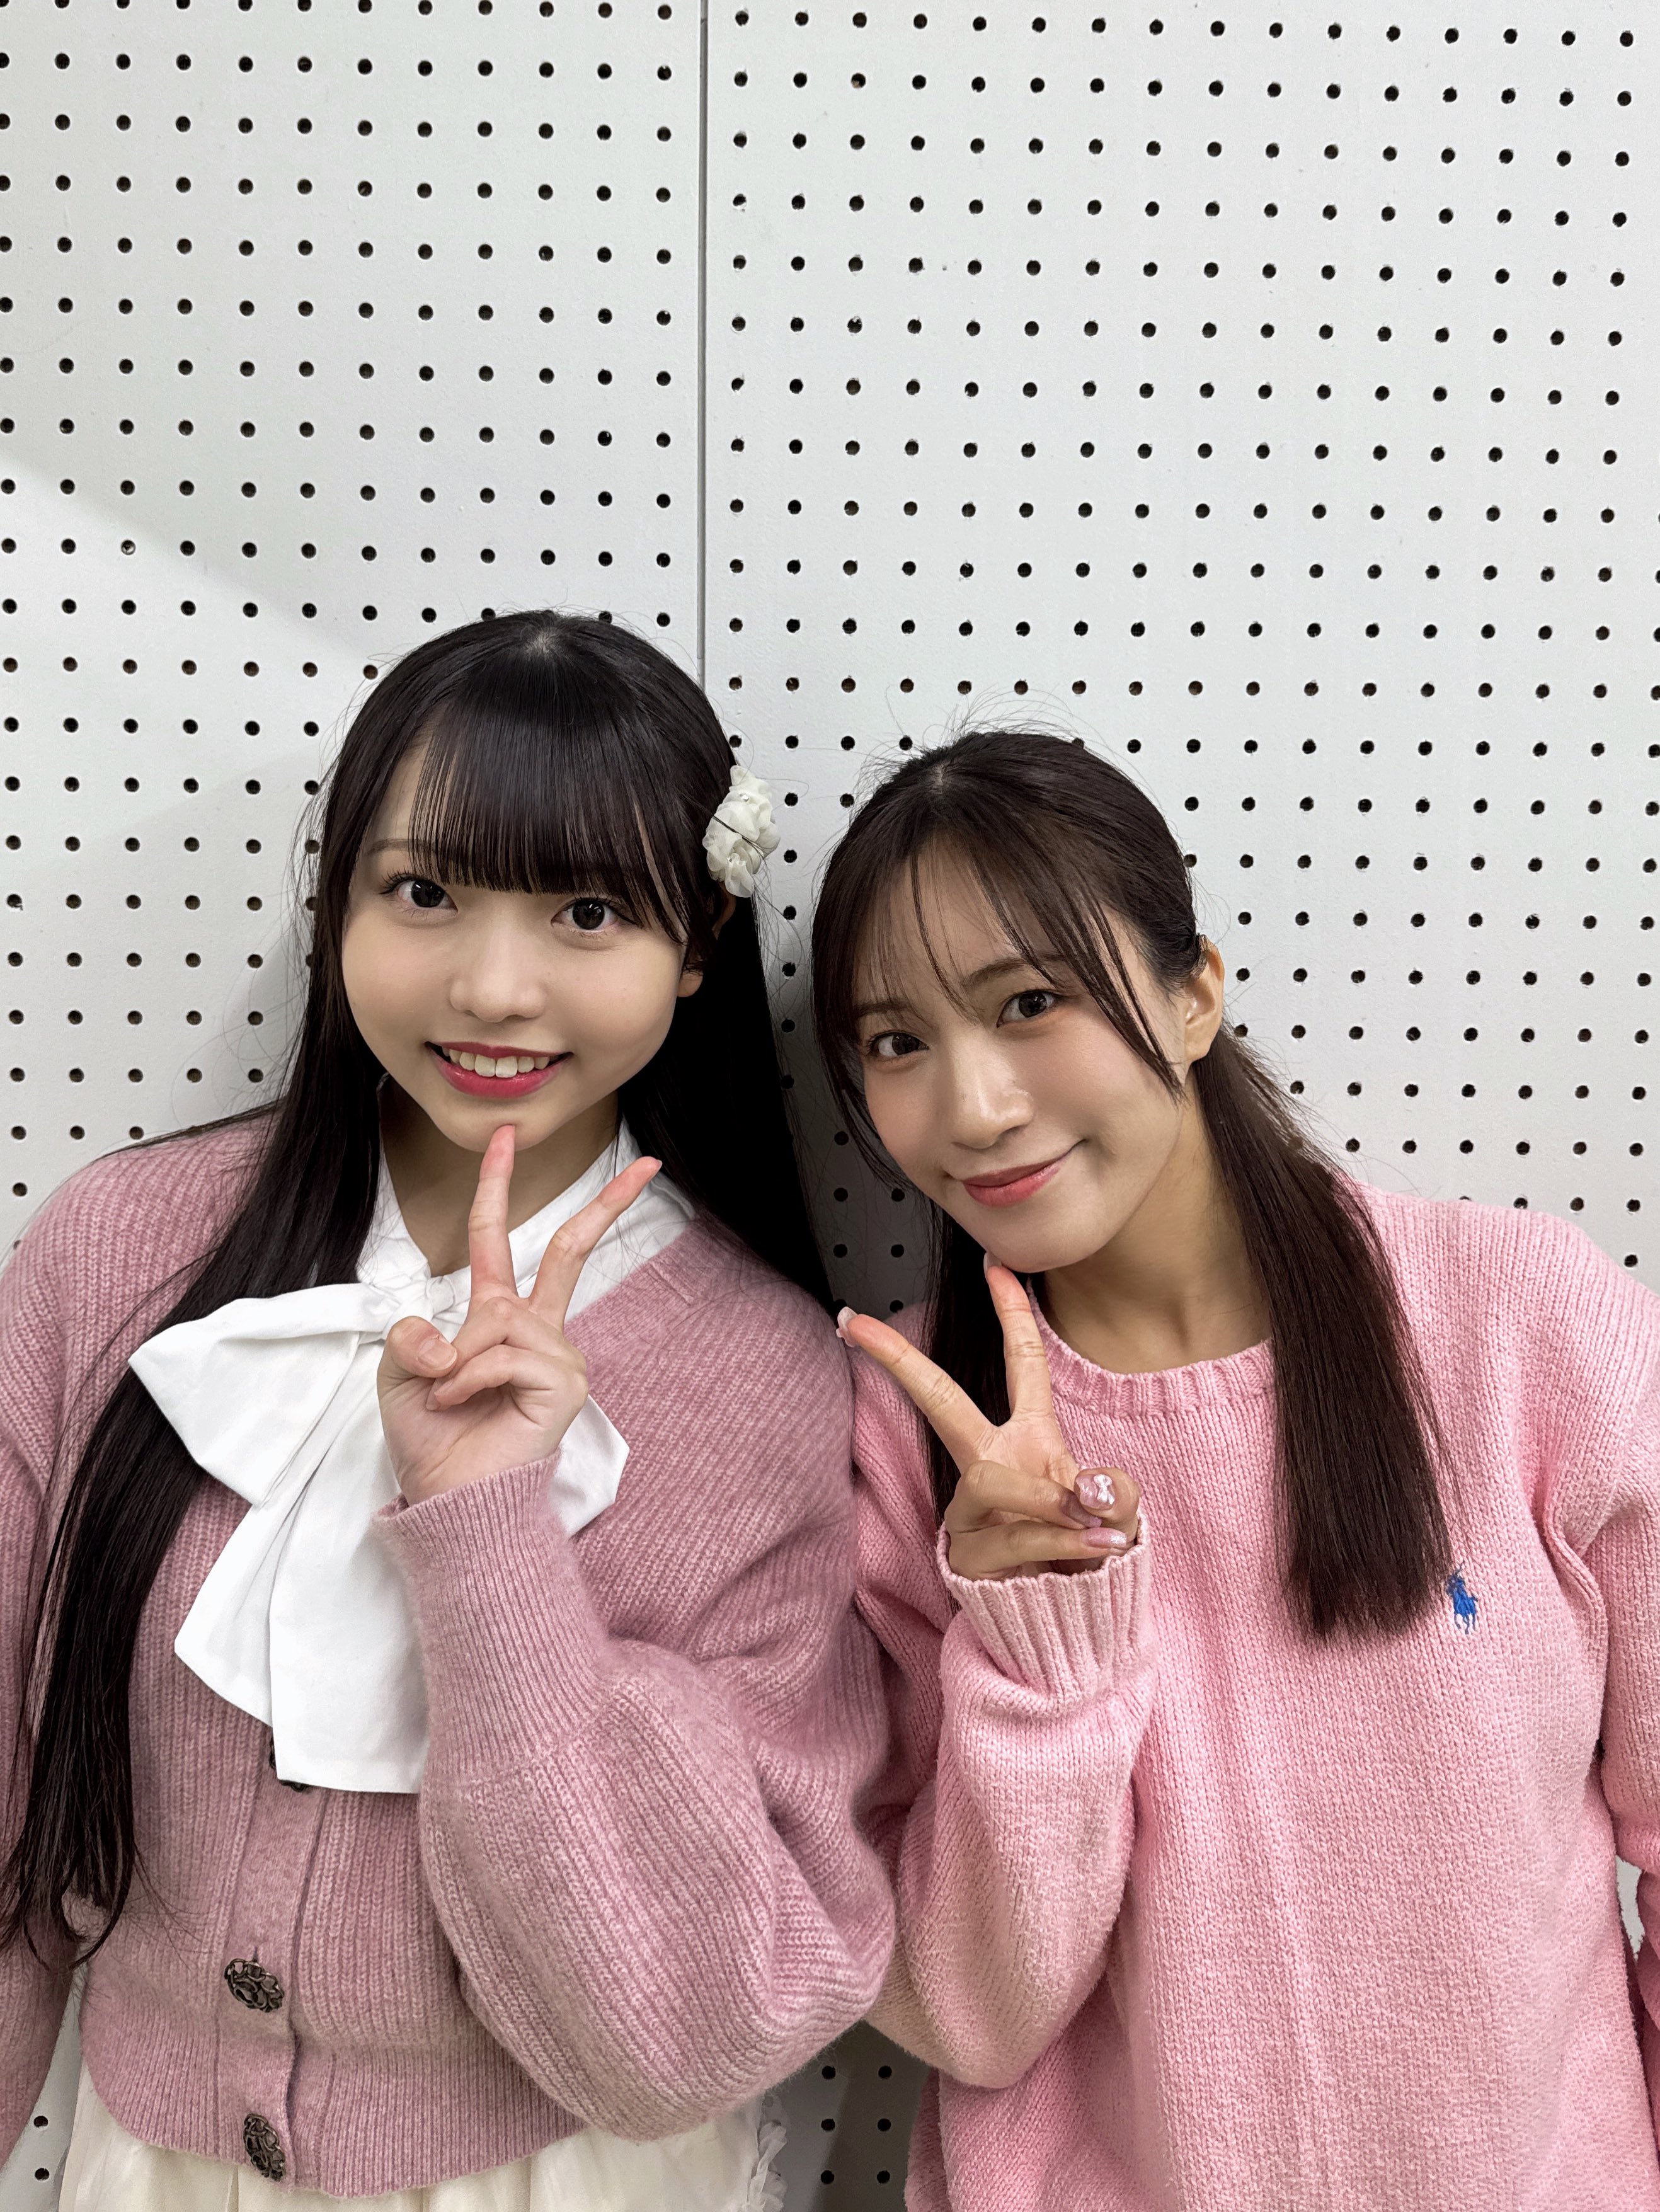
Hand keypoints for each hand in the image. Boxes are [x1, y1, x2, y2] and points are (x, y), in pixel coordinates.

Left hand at [378, 1125, 660, 1506]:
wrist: (450, 1500)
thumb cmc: (432, 1440)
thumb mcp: (400, 1373)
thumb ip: (411, 1333)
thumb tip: (448, 1332)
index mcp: (496, 1317)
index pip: (498, 1239)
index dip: (498, 1186)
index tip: (507, 1138)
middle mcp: (534, 1329)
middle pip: (570, 1251)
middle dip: (608, 1205)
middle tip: (647, 1165)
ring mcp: (557, 1355)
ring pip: (502, 1319)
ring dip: (459, 1358)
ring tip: (449, 1394)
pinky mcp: (565, 1383)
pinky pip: (508, 1354)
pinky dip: (471, 1377)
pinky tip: (464, 1403)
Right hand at [840, 1261, 1140, 1581]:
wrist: (1072, 1620)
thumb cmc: (1086, 1552)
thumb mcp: (1116, 1513)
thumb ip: (1114, 1492)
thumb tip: (1087, 1489)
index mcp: (1029, 1437)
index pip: (1020, 1363)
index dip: (1012, 1313)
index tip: (994, 1265)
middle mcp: (991, 1462)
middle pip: (941, 1401)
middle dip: (901, 1361)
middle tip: (857, 1324)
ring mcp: (973, 1508)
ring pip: (991, 1480)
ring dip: (1046, 1502)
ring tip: (1093, 1533)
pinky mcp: (967, 1553)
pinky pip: (1012, 1537)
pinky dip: (1058, 1544)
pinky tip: (1091, 1556)